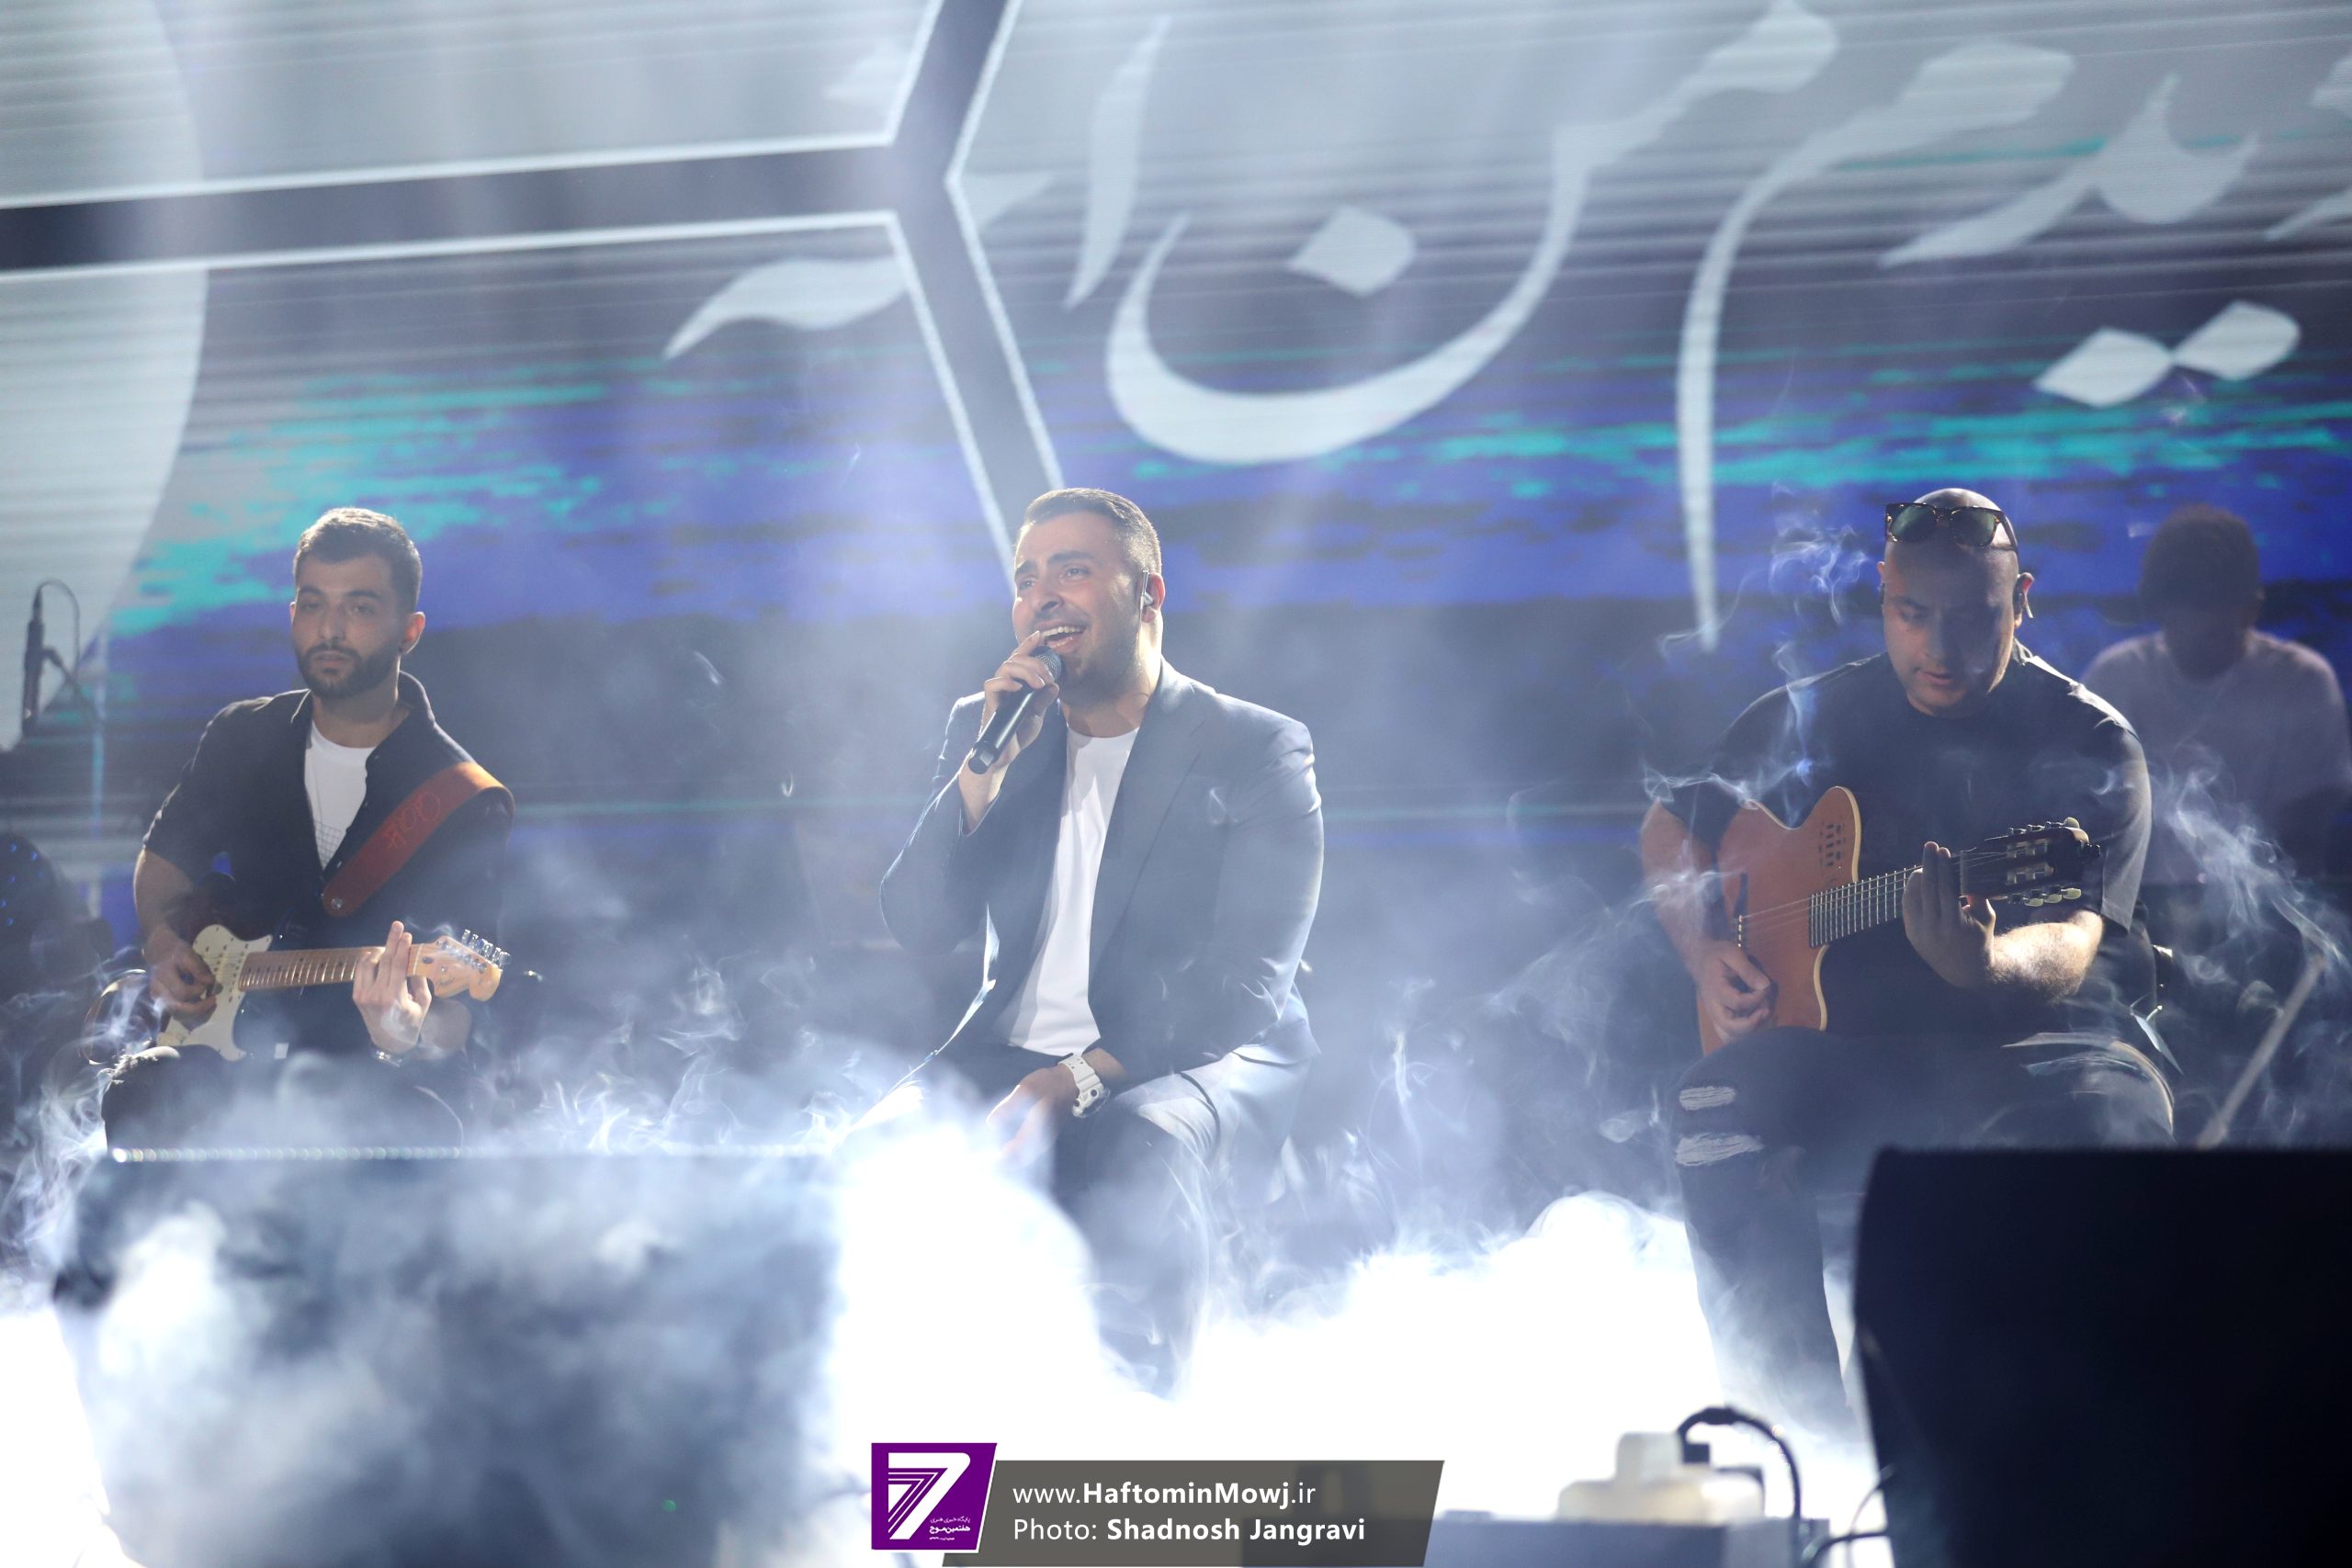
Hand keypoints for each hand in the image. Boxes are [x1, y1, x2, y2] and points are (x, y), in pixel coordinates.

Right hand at [143, 925, 216, 1014]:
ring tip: (211, 1004)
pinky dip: (192, 1015)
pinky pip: (178, 1015)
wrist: (158, 952)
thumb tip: (210, 982)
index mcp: (163, 977)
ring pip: (178, 1016)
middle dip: (199, 1008)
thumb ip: (199, 969)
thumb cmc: (175, 953)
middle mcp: (158, 992)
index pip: (182, 992)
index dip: (198, 990)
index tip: (208, 982)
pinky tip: (204, 1007)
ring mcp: (158, 999)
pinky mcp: (163, 1003)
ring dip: (197, 1014)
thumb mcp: (188, 954)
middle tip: (214, 1000)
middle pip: (178, 1009)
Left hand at [354, 920, 432, 1053]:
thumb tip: (416, 960)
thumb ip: (420, 981)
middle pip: (384, 961)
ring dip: (379, 950)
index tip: (407, 935)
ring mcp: (364, 995)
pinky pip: (361, 972)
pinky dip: (368, 960)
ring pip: (369, 963)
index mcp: (395, 998)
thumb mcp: (423, 1004)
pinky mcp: (357, 996)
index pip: (398, 966)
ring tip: (388, 944)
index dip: (402, 948)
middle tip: (397, 926)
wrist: (389, 1042)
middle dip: (392, 941)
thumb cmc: (411, 1023)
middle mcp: (377, 995)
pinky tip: (376, 955)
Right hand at [957, 628, 1063, 827]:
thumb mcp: (1036, 716)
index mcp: (1015, 685)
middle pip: (1014, 659)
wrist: (1003, 755)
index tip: (1040, 636)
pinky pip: (992, 684)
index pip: (1019, 660)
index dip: (1027, 645)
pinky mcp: (991, 704)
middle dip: (1033, 661)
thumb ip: (1043, 701)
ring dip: (1025, 670)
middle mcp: (1005, 685)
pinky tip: (1019, 688)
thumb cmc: (1017, 734)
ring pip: (1004, 667)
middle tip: (1048, 676)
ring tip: (1039, 683)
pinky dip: (1006, 682)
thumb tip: (1055, 686)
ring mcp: (997, 694)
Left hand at [986, 1060, 1079, 1164]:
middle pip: (1017, 1162)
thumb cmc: (1048, 1084)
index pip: (1014, 1155)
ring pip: (1021, 1159)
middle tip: (976, 1164)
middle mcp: (1040, 1142)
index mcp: (1036, 1132)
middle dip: (996, 1166)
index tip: (978, 1162)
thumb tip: (990, 1124)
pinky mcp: (1039, 1137)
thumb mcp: (1027, 1089)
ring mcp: (1041, 1141)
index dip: (995, 1162)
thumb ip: (1009, 1106)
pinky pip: (1024, 1153)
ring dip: (1003, 1162)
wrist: (1069, 1082)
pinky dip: (1010, 1155)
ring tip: (984, 1160)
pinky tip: (998, 1150)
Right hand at [1695, 939, 1773, 1043]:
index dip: (1757, 997)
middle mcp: (1714, 1007)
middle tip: (1766, 1010)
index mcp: (1716, 990)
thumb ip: (1748, 969)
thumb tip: (1765, 986)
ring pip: (1729, 1038)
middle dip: (1752, 1024)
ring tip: (1762, 1016)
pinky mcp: (1720, 1019)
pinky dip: (1746, 1034)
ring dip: (1749, 1033)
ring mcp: (1716, 1016)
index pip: (1738, 1003)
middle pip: (1730, 1029)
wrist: (1699, 959)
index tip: (1766, 985)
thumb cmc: (1717, 955)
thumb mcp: (1732, 953)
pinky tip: (1759, 1020)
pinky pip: (1731, 1037)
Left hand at [1902, 841, 1996, 988]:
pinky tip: (1919, 878)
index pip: (1945, 889)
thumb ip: (1978, 895)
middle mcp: (1933, 928)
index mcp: (1954, 924)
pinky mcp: (1910, 933)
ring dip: (1918, 876)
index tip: (1943, 851)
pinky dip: (1912, 890)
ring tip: (1926, 862)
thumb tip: (1967, 869)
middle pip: (1927, 888)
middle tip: (1930, 846)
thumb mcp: (1986, 917)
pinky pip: (1908, 905)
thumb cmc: (1980, 939)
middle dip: (1928, 864)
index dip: (1943, 868)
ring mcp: (1918, 932)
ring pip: (1913, 895)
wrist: (1964, 970)